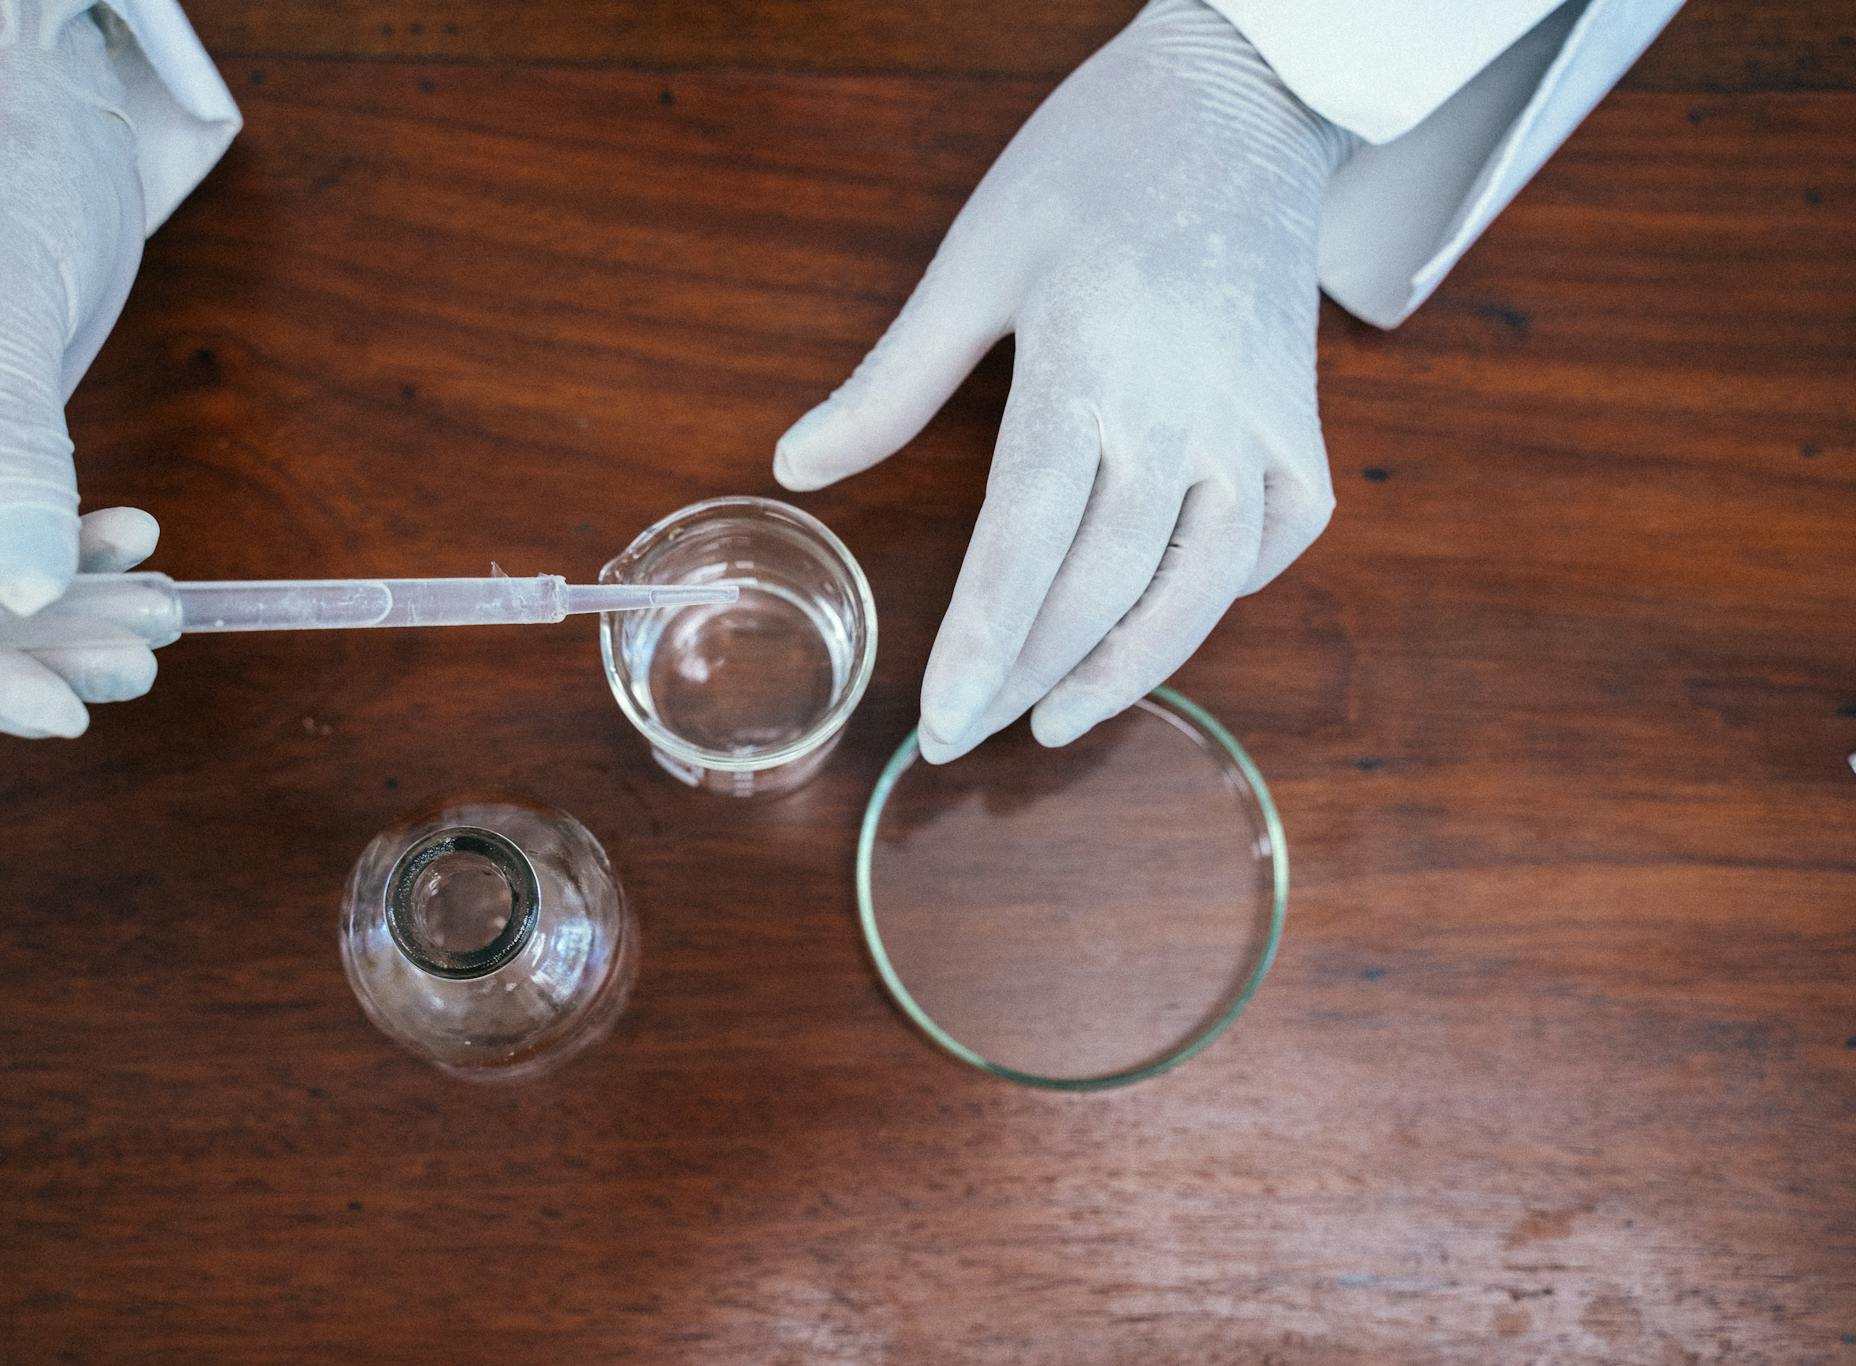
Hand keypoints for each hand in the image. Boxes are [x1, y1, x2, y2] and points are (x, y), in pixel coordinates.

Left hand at [774, 0, 1355, 761]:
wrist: (1239, 97)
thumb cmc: (1091, 166)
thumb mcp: (974, 258)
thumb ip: (891, 381)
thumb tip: (796, 466)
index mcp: (1084, 365)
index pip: (1024, 541)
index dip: (982, 644)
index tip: (940, 723)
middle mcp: (1180, 408)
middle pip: (1102, 584)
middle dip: (1029, 677)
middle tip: (968, 738)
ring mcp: (1255, 422)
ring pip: (1199, 587)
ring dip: (1128, 670)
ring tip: (1058, 721)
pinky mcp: (1302, 423)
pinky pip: (1274, 543)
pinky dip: (1221, 597)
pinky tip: (1164, 623)